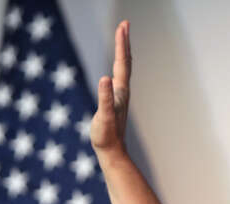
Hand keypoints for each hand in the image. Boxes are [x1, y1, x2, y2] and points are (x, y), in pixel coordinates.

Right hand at [90, 20, 130, 156]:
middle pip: (125, 62)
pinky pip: (118, 79)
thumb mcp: (104, 116)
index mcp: (120, 91)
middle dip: (124, 43)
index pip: (121, 62)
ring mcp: (120, 96)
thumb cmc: (107, 136)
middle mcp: (122, 91)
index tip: (123, 26)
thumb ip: (104, 98)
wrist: (112, 152)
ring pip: (123, 69)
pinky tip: (115, 68)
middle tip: (124, 25)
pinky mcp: (115, 102)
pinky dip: (118, 67)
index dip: (121, 43)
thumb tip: (104, 78)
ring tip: (122, 39)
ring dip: (123, 52)